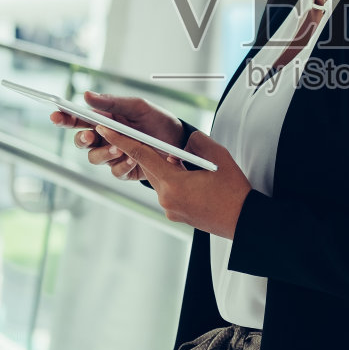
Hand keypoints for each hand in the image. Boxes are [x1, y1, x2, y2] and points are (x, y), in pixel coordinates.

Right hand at [50, 90, 183, 182]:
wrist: (178, 141)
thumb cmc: (156, 120)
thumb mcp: (137, 106)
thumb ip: (112, 103)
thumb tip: (86, 94)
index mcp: (104, 120)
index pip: (78, 119)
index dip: (64, 117)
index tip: (56, 115)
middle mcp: (104, 138)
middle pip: (80, 142)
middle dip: (82, 139)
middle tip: (91, 136)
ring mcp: (113, 155)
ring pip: (95, 158)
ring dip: (104, 152)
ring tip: (119, 147)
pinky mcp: (125, 170)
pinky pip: (115, 171)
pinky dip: (122, 164)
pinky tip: (133, 157)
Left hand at [93, 126, 251, 237]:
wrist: (244, 221)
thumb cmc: (234, 191)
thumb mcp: (218, 157)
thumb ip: (197, 142)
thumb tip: (184, 141)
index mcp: (173, 184)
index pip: (141, 156)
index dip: (121, 139)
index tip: (104, 128)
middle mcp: (166, 198)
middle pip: (150, 167)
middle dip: (155, 153)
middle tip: (162, 143)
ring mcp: (170, 209)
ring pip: (160, 179)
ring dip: (168, 167)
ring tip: (190, 164)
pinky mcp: (176, 215)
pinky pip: (169, 191)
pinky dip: (175, 180)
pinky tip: (193, 177)